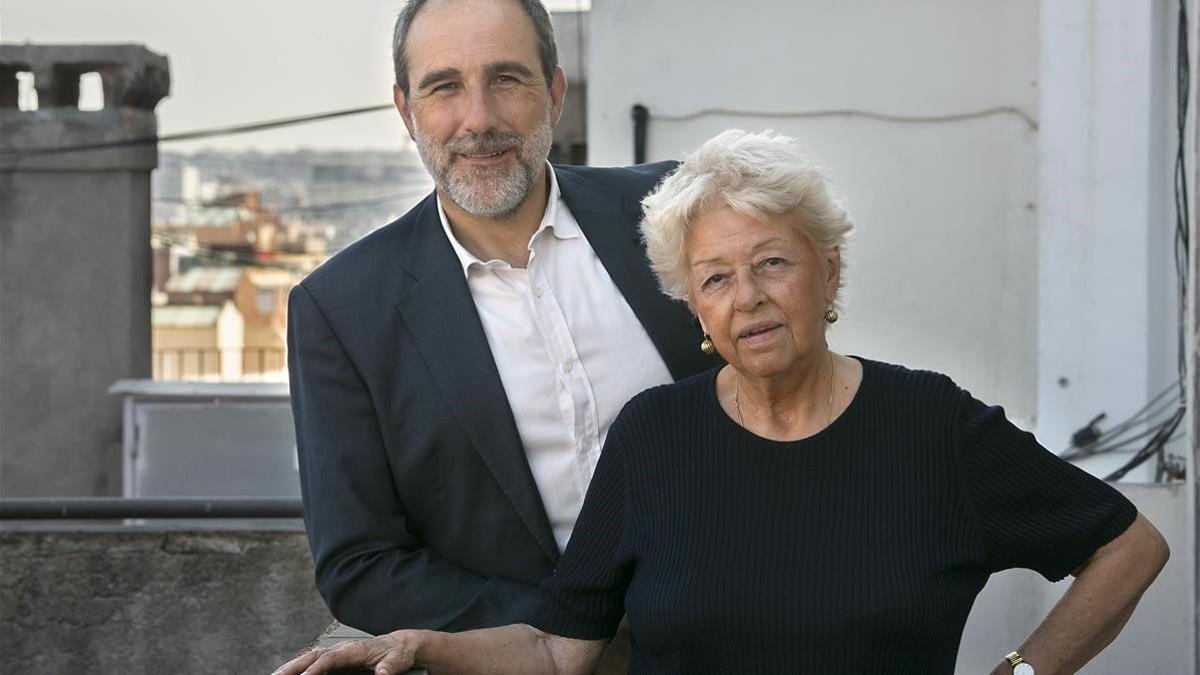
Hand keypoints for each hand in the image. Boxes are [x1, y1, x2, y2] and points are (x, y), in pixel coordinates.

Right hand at [272, 630, 425, 674]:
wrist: (401, 645)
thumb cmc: (398, 652)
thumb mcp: (397, 660)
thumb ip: (388, 667)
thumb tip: (381, 674)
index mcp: (355, 649)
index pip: (331, 658)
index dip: (316, 668)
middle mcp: (342, 649)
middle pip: (313, 656)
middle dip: (293, 666)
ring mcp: (337, 653)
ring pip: (309, 658)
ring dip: (291, 666)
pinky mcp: (336, 659)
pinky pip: (313, 662)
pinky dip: (299, 667)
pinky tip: (288, 673)